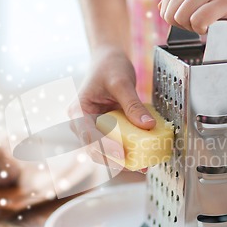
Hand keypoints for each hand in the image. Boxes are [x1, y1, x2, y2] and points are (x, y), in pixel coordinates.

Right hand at [68, 46, 155, 169]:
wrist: (108, 60)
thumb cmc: (109, 67)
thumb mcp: (122, 82)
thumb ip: (133, 105)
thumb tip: (148, 126)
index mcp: (78, 111)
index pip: (88, 135)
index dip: (104, 147)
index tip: (121, 154)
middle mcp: (82, 124)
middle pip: (95, 150)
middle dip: (116, 161)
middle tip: (138, 166)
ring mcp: (94, 129)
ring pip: (106, 152)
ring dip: (123, 160)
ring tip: (144, 165)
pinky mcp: (106, 131)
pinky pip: (116, 144)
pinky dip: (129, 151)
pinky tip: (144, 156)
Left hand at [159, 0, 226, 33]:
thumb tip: (160, 7)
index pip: (164, 6)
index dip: (177, 20)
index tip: (195, 16)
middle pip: (170, 14)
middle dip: (183, 26)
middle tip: (203, 22)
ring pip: (181, 17)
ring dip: (193, 28)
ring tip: (209, 22)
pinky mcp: (225, 0)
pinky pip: (198, 21)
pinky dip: (203, 30)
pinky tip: (214, 25)